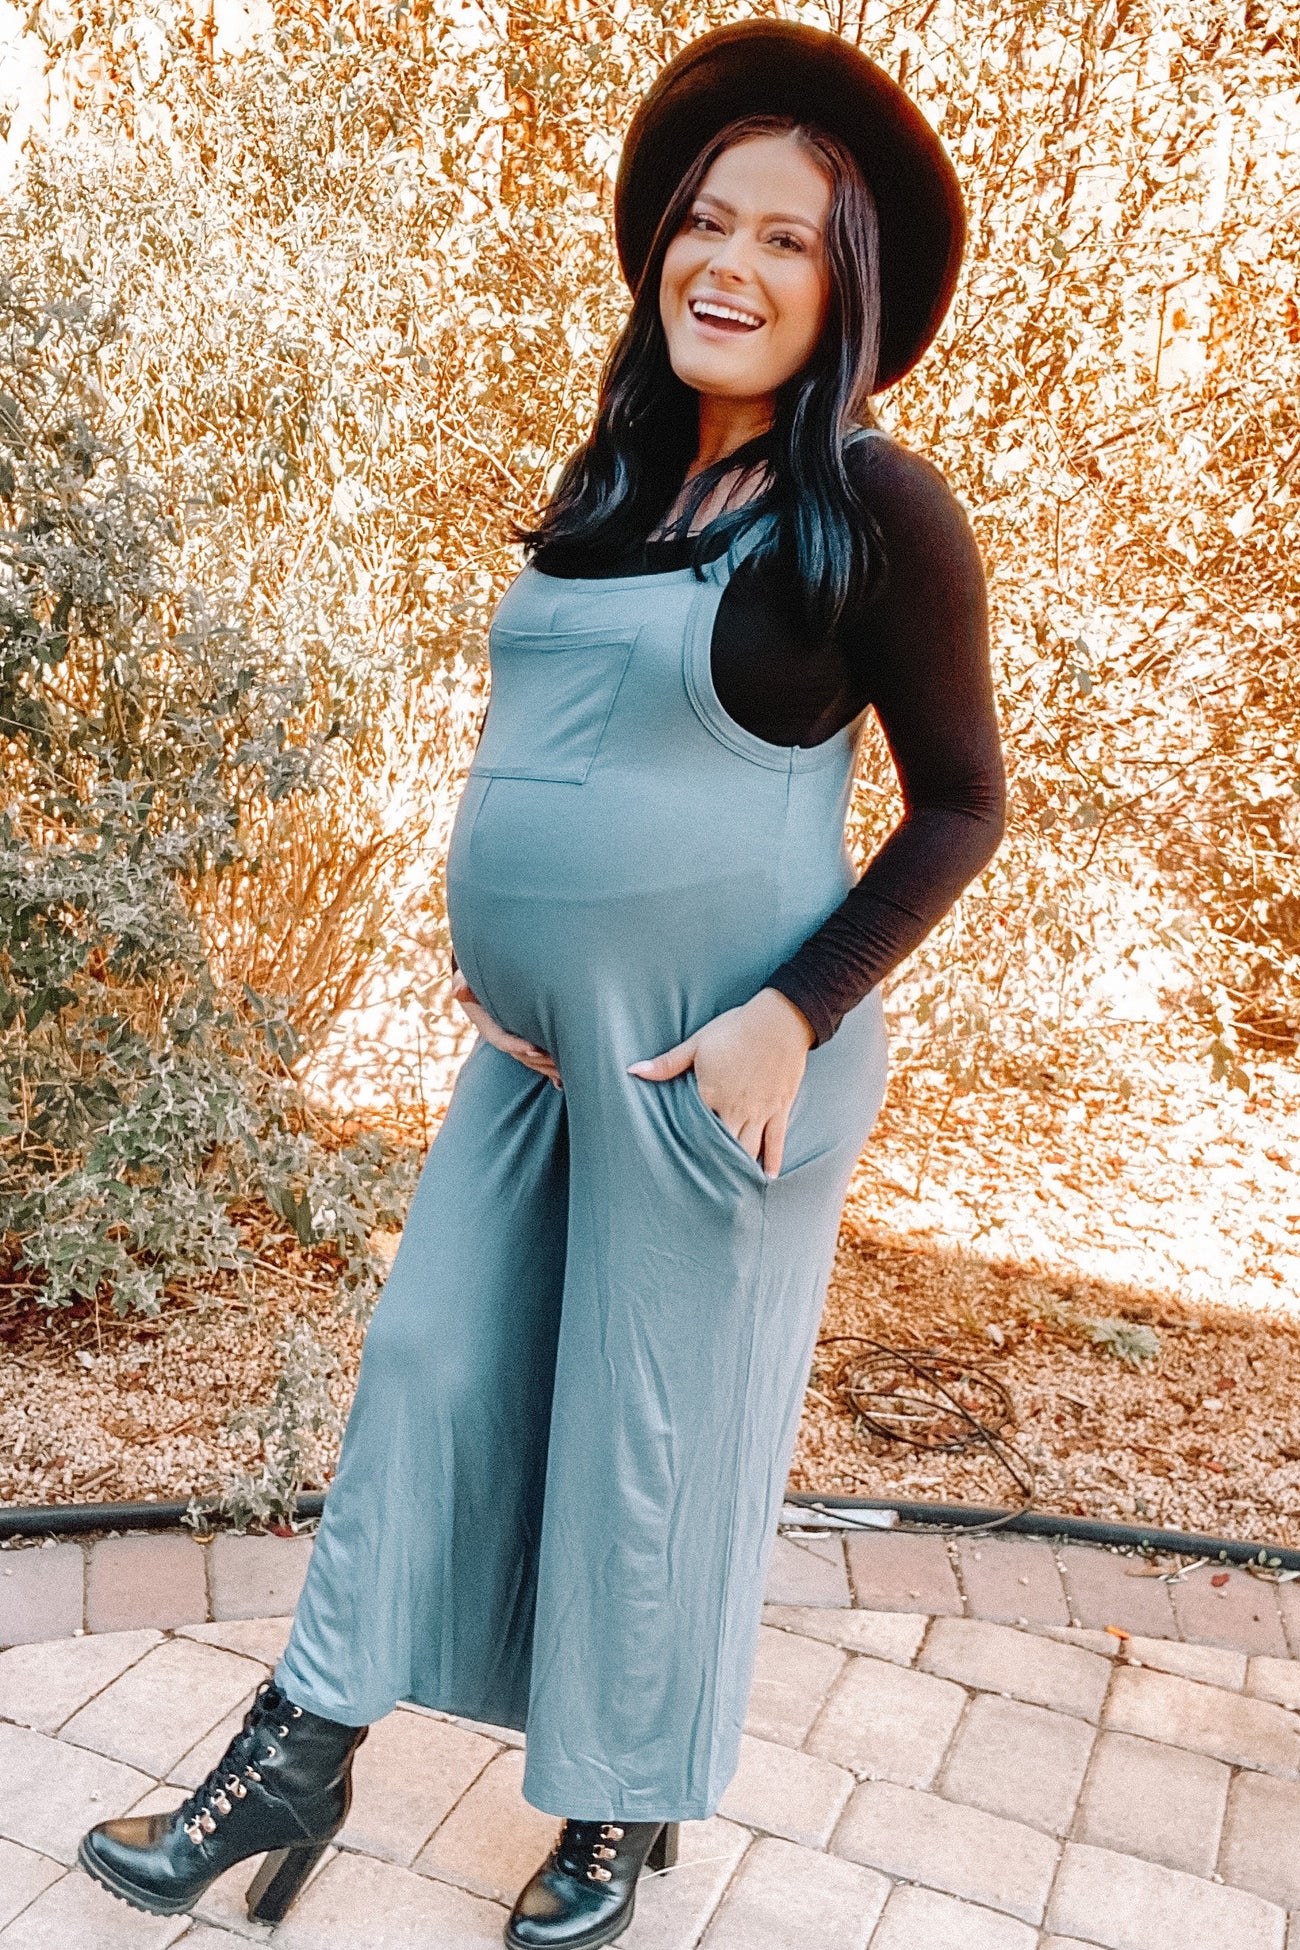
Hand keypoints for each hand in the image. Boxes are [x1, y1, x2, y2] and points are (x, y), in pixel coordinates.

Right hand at [451, 965, 561, 1087]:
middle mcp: (502, 1039)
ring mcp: (514, 1043)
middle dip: (539, 1061)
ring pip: (531, 1061)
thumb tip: (457, 992)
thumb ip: (462, 984)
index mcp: (489, 1028)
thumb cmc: (474, 983)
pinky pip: (536, 1061)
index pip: (502, 1040)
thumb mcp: (465, 980)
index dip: (517, 1045)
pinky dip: (547, 1072)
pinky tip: (560, 1083)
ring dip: (546, 1069)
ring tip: (567, 1072)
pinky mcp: (525, 1042)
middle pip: (521, 1055)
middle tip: (560, 1063)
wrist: (480, 993)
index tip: (535, 1048)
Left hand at [627, 988, 813, 1177]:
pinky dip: (772, 1160)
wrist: (779, 1020)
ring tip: (730, 1187)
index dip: (686, 1147)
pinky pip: (775, 1140)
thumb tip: (633, 1070)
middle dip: (713, 1165)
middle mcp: (735, 1109)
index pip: (694, 1129)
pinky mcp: (779, 1109)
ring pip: (748, 1148)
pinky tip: (767, 1176)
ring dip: (739, 1167)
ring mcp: (759, 1111)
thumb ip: (667, 1063)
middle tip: (704, 1187)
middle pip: (721, 1146)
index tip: (676, 1166)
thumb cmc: (735, 1029)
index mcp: (711, 1095)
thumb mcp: (697, 1043)